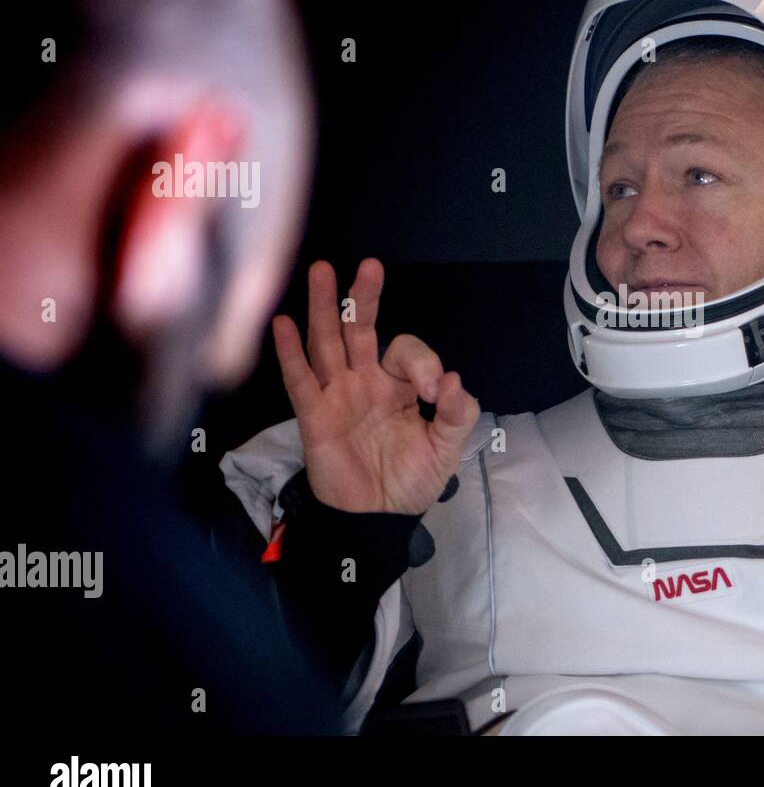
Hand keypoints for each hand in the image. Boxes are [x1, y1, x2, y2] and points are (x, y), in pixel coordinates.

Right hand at [271, 258, 479, 513]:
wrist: (379, 520)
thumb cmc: (410, 481)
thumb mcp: (447, 448)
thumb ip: (458, 414)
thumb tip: (455, 380)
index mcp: (399, 386)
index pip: (407, 351)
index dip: (424, 362)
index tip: (436, 390)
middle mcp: (365, 382)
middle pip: (360, 329)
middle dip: (363, 298)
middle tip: (369, 266)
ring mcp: (338, 396)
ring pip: (327, 343)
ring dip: (323, 308)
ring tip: (322, 271)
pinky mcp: (316, 417)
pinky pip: (300, 380)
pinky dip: (290, 353)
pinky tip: (283, 324)